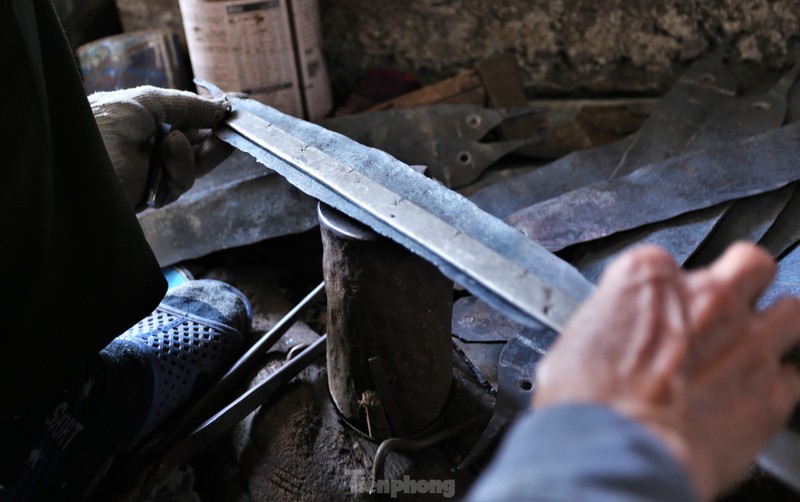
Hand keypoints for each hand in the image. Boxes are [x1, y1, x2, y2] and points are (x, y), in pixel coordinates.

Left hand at [89, 86, 231, 208]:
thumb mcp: (145, 102)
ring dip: (193, 152)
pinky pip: (181, 182)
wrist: (78, 168)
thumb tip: (221, 107)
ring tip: (184, 141)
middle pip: (191, 143)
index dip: (204, 115)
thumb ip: (185, 104)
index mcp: (134, 119)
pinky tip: (171, 152)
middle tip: (232, 129)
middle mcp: (142, 146)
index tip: (230, 111)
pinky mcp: (152, 196)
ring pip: (191, 164)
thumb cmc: (102, 126)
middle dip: (211, 137)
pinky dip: (182, 167)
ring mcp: (148, 172)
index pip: (178, 117)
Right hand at [533, 242, 799, 500]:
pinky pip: (794, 376)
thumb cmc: (589, 400)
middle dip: (744, 283)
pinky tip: (751, 398)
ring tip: (748, 350)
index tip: (654, 313)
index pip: (666, 262)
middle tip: (725, 308)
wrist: (617, 449)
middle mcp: (707, 300)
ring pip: (790, 310)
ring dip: (774, 325)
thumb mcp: (575, 343)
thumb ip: (610, 329)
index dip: (661, 292)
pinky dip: (779, 384)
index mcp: (650, 279)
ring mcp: (747, 342)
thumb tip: (608, 342)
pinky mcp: (773, 393)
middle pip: (750, 265)